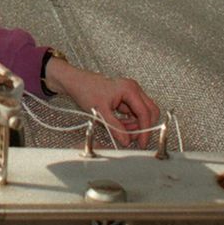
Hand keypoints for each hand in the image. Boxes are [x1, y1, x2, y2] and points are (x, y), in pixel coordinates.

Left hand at [44, 59, 159, 147]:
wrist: (74, 82)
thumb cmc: (85, 90)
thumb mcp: (100, 112)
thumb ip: (115, 127)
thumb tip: (126, 141)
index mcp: (129, 89)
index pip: (145, 113)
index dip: (145, 130)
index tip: (142, 143)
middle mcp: (133, 89)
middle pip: (149, 111)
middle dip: (142, 127)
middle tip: (132, 138)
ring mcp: (130, 92)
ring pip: (141, 113)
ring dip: (134, 125)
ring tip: (120, 130)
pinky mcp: (125, 97)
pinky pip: (133, 112)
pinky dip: (128, 121)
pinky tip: (118, 125)